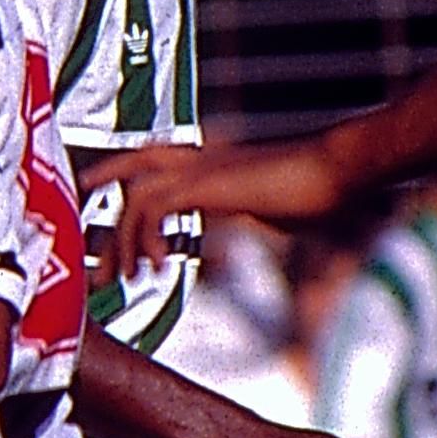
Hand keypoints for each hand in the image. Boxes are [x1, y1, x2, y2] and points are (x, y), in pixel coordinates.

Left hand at [86, 138, 349, 283]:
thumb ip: (252, 212)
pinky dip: (148, 239)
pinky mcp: (206, 184)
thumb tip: (257, 225)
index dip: (119, 172)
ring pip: (137, 197)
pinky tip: (160, 267)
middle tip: (100, 266)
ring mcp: (201, 168)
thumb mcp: (273, 206)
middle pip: (132, 170)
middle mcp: (199, 158)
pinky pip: (155, 208)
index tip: (97, 199)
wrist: (339, 168)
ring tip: (128, 279)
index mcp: (212, 160)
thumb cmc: (319, 188)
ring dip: (126, 241)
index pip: (151, 158)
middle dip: (110, 218)